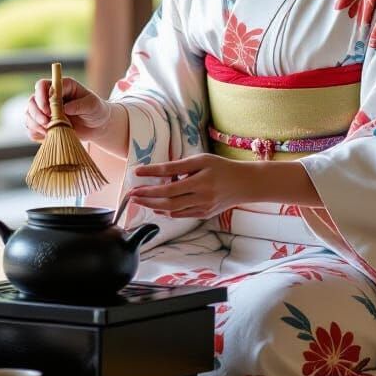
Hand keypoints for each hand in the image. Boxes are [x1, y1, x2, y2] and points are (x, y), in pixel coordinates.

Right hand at [25, 76, 112, 144]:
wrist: (97, 126)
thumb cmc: (96, 110)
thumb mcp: (93, 105)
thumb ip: (80, 104)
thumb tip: (65, 108)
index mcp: (61, 87)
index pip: (42, 85)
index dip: (41, 97)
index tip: (48, 110)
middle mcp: (50, 97)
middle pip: (32, 100)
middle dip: (36, 113)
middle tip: (47, 123)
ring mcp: (45, 111)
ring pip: (28, 114)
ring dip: (34, 124)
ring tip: (48, 131)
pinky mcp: (44, 124)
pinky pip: (31, 129)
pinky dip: (36, 133)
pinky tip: (47, 136)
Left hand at [127, 154, 271, 219]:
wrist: (244, 184)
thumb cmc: (221, 168)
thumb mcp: (201, 160)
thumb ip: (180, 166)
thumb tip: (159, 172)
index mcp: (201, 179)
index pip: (170, 177)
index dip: (152, 175)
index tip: (136, 172)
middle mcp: (202, 196)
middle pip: (168, 199)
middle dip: (147, 197)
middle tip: (131, 194)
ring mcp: (203, 207)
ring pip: (172, 210)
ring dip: (153, 206)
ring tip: (139, 200)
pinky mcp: (203, 214)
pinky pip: (181, 215)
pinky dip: (166, 211)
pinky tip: (157, 207)